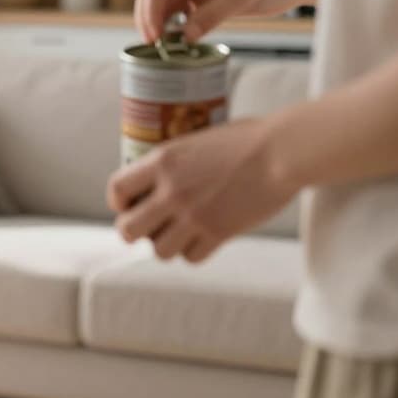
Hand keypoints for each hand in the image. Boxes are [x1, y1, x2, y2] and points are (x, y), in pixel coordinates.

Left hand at [107, 119, 297, 262]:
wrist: (281, 152)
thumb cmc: (247, 139)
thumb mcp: (198, 139)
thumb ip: (175, 161)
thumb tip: (161, 176)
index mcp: (162, 160)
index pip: (116, 189)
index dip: (118, 202)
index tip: (127, 205)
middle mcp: (171, 191)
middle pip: (128, 229)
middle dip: (135, 231)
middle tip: (149, 226)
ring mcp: (193, 215)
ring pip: (159, 250)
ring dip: (167, 244)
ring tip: (179, 233)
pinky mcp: (218, 233)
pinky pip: (191, 258)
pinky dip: (194, 252)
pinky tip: (203, 239)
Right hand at [135, 0, 317, 41]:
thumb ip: (210, 16)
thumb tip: (184, 38)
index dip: (150, 11)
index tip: (153, 38)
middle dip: (150, 19)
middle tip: (154, 47)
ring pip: (163, 4)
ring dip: (161, 24)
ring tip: (164, 49)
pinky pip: (179, 11)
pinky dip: (175, 26)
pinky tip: (178, 42)